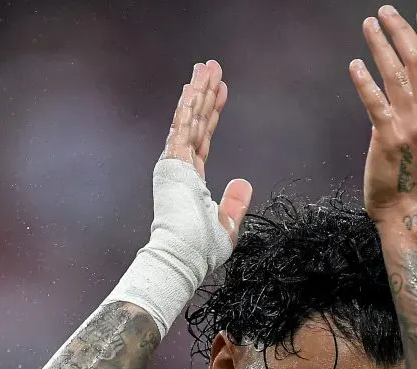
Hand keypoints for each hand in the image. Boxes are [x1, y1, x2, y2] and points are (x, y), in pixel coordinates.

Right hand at [161, 60, 252, 243]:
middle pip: (196, 122)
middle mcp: (181, 168)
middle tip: (211, 67)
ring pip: (190, 120)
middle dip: (204, 93)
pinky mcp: (172, 163)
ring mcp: (175, 164)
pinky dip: (187, 107)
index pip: (204, 138)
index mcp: (191, 180)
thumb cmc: (200, 248)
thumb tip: (244, 183)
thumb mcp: (227, 224)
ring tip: (205, 68)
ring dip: (197, 92)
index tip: (220, 91)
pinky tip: (192, 88)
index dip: (212, 113)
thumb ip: (234, 202)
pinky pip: (182, 128)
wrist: (183, 254)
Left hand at [349, 6, 416, 219]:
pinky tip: (354, 65)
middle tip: (386, 11)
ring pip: (396, 76)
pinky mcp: (388, 139)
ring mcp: (410, 126)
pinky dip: (365, 81)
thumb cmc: (416, 174)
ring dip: (381, 47)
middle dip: (401, 32)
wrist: (407, 207)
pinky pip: (376, 103)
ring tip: (369, 26)